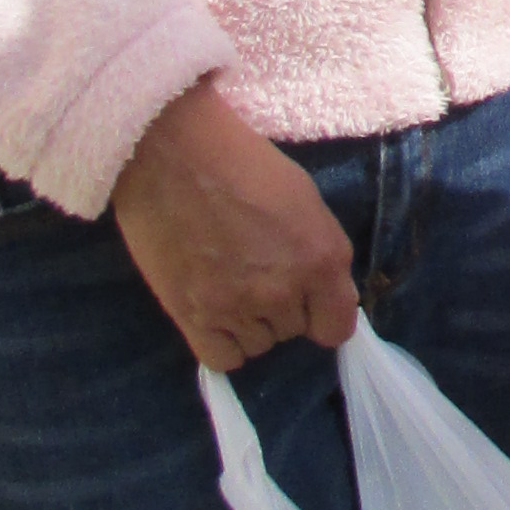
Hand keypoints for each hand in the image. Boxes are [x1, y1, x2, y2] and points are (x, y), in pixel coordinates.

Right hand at [110, 78, 356, 371]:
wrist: (171, 151)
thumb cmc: (241, 161)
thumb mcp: (303, 198)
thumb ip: (319, 251)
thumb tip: (322, 293)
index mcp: (322, 258)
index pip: (338, 327)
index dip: (323, 314)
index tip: (308, 301)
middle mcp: (285, 291)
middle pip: (293, 331)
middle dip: (281, 308)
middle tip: (253, 271)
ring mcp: (238, 308)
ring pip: (258, 344)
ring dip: (248, 323)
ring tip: (226, 283)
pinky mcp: (193, 317)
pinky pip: (222, 359)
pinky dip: (221, 343)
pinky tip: (213, 313)